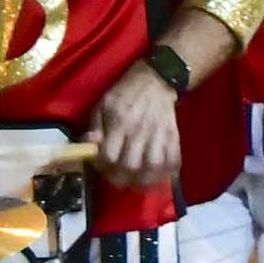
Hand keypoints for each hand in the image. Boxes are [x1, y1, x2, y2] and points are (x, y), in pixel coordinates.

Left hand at [87, 60, 183, 190]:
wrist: (156, 80)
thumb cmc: (125, 93)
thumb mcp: (103, 104)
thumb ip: (95, 127)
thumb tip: (90, 145)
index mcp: (120, 121)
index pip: (110, 155)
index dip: (102, 166)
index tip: (101, 166)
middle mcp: (140, 130)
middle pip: (131, 166)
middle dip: (121, 178)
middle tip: (118, 178)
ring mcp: (159, 134)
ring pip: (153, 167)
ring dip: (144, 180)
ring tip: (136, 182)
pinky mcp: (173, 136)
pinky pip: (173, 160)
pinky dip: (166, 173)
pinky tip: (156, 175)